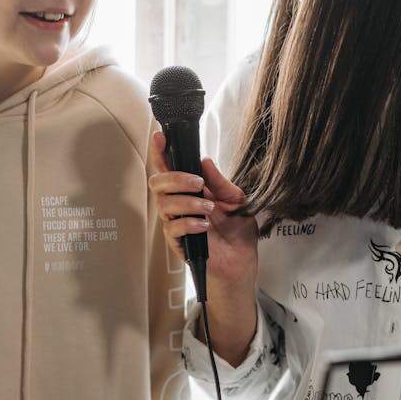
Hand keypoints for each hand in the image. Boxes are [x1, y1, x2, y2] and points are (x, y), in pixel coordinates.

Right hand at [148, 132, 258, 290]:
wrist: (242, 263)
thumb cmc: (237, 233)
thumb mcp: (237, 200)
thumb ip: (221, 181)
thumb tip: (205, 161)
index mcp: (191, 190)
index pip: (170, 167)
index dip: (161, 151)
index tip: (161, 137)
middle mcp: (180, 204)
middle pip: (158, 182)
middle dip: (175, 178)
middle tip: (197, 182)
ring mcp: (177, 223)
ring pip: (164, 204)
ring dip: (187, 202)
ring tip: (209, 208)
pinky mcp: (178, 243)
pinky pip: (173, 228)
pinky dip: (188, 223)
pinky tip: (203, 225)